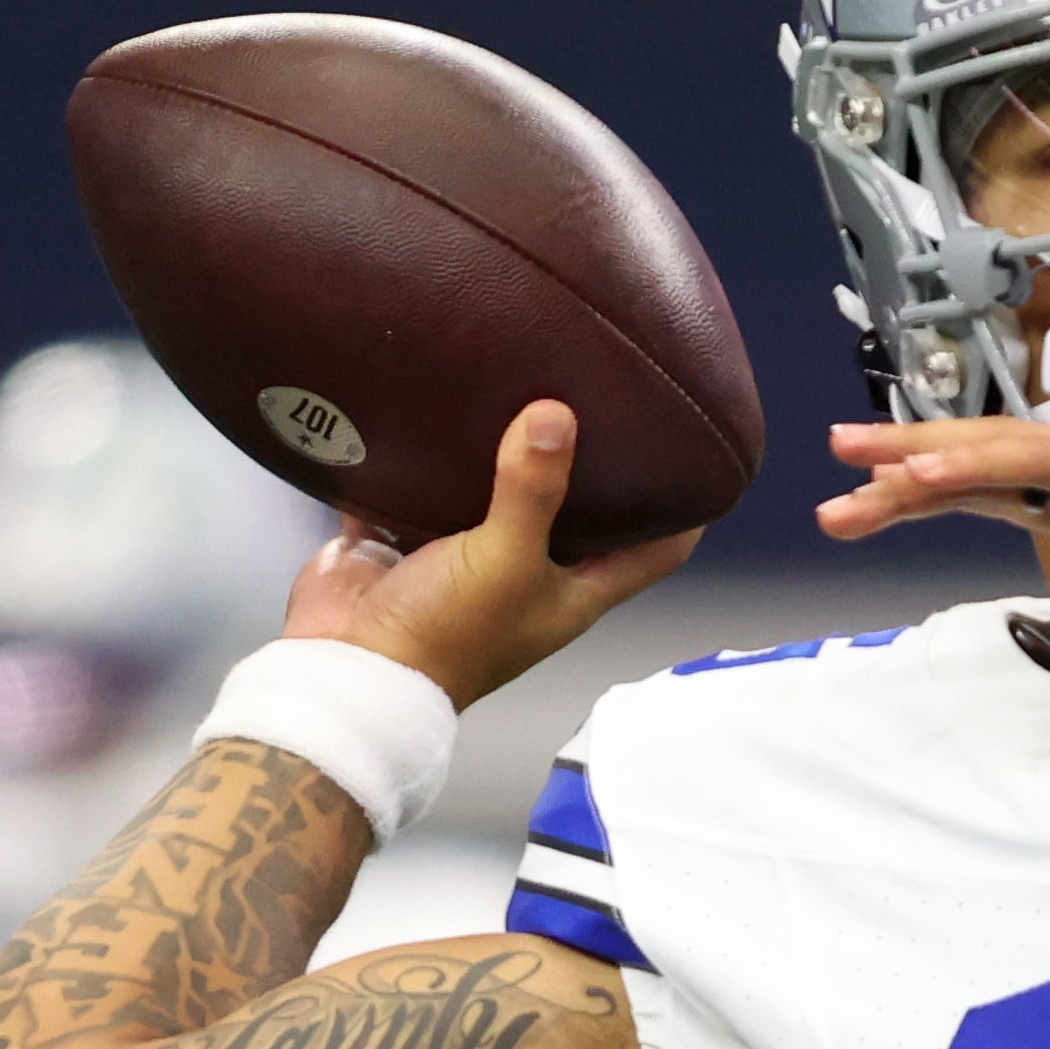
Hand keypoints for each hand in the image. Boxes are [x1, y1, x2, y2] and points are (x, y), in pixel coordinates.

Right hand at [284, 402, 696, 707]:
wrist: (346, 671)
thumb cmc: (447, 634)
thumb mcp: (506, 560)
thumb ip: (533, 490)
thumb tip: (558, 415)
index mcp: (574, 591)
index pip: (655, 550)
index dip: (685, 511)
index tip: (703, 454)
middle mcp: (529, 572)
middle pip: (578, 510)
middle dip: (590, 460)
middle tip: (605, 390)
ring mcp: (466, 556)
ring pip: (496, 492)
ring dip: (504, 449)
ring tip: (526, 377)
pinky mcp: (407, 540)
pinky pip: (421, 487)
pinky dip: (426, 455)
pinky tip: (437, 400)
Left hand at [819, 420, 1049, 684]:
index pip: (998, 497)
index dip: (929, 498)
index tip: (864, 510)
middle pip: (981, 466)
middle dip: (903, 468)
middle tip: (836, 468)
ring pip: (996, 450)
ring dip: (920, 455)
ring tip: (851, 458)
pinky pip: (1038, 460)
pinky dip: (976, 460)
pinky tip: (920, 470)